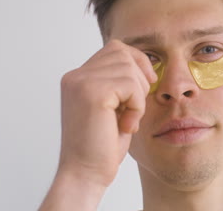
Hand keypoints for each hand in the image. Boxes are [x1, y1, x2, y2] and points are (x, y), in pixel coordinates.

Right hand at [39, 39, 156, 210]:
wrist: (86, 174)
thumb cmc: (102, 146)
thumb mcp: (113, 107)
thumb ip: (120, 83)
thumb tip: (144, 63)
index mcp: (77, 78)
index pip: (115, 48)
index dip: (137, 61)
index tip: (147, 84)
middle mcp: (75, 76)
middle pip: (122, 51)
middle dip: (139, 77)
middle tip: (135, 108)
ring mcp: (81, 82)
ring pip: (129, 68)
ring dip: (138, 96)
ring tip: (128, 120)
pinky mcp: (92, 93)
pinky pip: (131, 85)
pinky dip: (137, 106)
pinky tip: (126, 125)